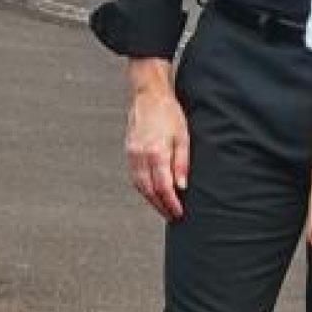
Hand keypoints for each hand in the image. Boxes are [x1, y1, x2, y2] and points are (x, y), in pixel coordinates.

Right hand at [124, 74, 191, 219]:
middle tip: (172, 215)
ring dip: (151, 200)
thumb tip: (182, 186)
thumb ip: (182, 163)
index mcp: (156, 152)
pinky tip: (150, 192)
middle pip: (149, 191)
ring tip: (162, 208)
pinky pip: (134, 177)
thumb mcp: (183, 136)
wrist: (148, 96)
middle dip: (161, 206)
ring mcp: (132, 154)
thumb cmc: (167, 113)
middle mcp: (141, 156)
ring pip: (139, 186)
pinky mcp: (128, 152)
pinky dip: (143, 188)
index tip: (178, 212)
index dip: (171, 203)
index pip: (163, 187)